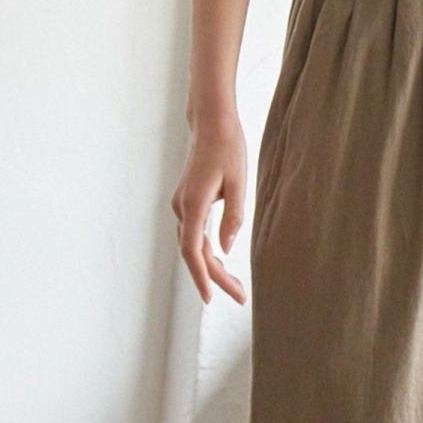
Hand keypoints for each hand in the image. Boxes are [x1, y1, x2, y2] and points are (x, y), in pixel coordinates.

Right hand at [171, 116, 247, 305]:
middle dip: (215, 277)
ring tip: (236, 285)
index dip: (201, 276)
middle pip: (194, 253)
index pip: (192, 250)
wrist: (211, 124)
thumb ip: (233, 216)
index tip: (210, 298)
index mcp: (194, 204)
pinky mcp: (188, 202)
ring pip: (194, 245)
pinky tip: (221, 260)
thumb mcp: (238, 181)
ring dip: (212, 266)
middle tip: (240, 296)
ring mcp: (182, 205)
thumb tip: (226, 248)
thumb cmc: (227, 148)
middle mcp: (183, 208)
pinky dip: (207, 251)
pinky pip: (194, 234)